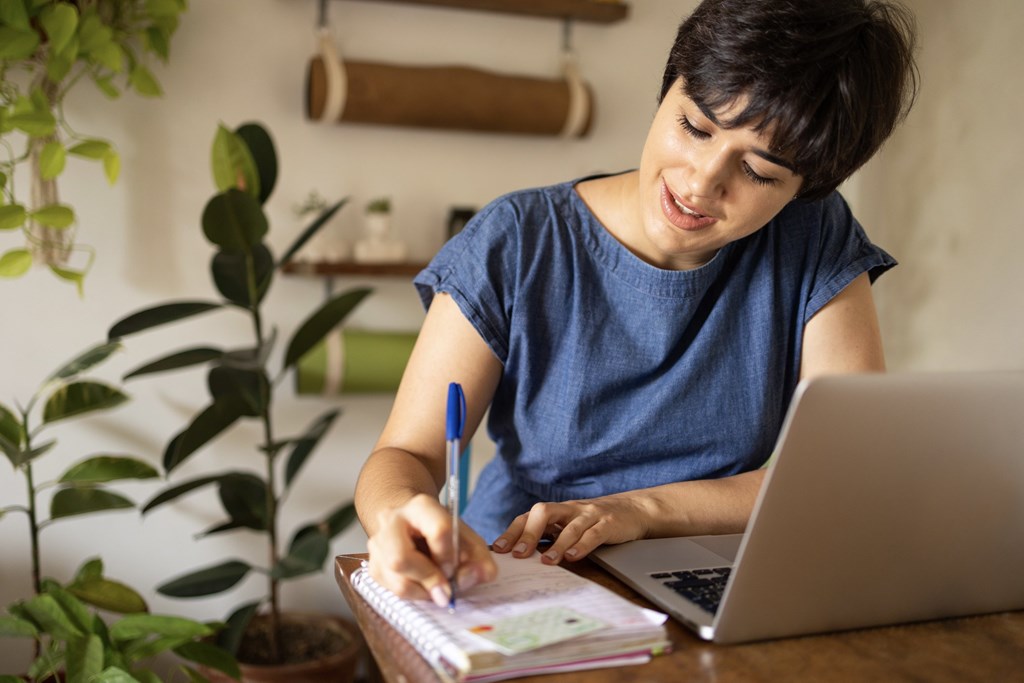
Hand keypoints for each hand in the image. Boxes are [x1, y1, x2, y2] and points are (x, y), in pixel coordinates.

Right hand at [366, 493, 497, 605]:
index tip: (455, 568)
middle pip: (401, 558)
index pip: (437, 530)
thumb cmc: (442, 532)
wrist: (411, 524)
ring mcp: (377, 543)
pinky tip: (425, 586)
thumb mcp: (467, 539)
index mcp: (421, 507)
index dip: (449, 556)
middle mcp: (392, 521)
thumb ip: (480, 558)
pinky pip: (391, 590)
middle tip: (446, 591)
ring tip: (438, 588)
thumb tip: (483, 575)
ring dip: (423, 591)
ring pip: (396, 579)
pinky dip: (414, 594)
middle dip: (428, 579)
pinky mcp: (373, 565)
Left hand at [492, 494, 648, 564]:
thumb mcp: (569, 526)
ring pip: (569, 525)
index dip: (512, 531)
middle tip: (519, 553)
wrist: (633, 510)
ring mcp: (589, 515)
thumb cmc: (594, 522)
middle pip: (543, 512)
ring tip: (547, 561)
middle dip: (529, 532)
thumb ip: (549, 538)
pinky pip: (593, 533)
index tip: (498, 549)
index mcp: (557, 512)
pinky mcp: (608, 523)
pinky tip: (574, 557)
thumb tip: (522, 559)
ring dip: (556, 544)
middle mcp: (569, 510)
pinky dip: (582, 545)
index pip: (528, 517)